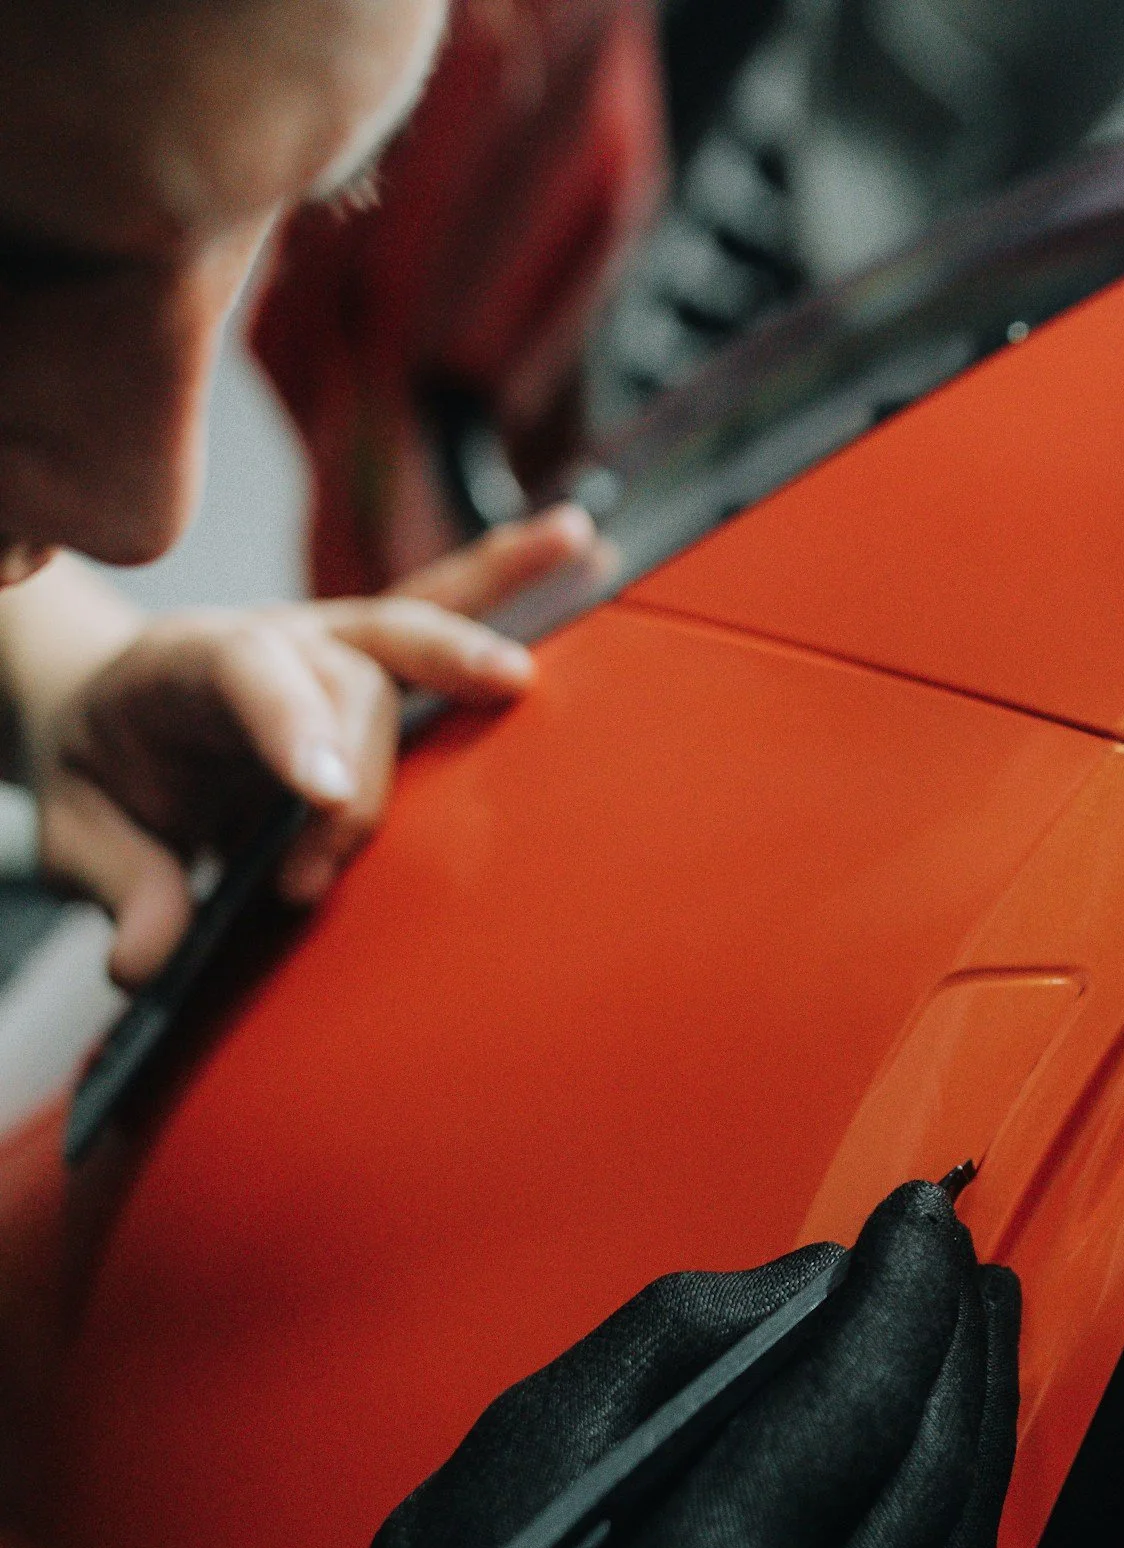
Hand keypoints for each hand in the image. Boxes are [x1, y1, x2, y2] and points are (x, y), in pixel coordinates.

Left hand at [31, 506, 597, 984]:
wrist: (113, 719)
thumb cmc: (110, 773)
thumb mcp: (81, 834)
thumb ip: (121, 889)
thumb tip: (149, 961)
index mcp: (185, 665)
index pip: (247, 675)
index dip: (292, 729)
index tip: (322, 799)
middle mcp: (268, 636)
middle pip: (344, 673)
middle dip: (362, 765)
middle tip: (336, 847)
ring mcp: (327, 639)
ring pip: (405, 628)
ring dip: (462, 653)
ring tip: (514, 677)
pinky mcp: (372, 657)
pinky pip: (445, 601)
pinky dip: (507, 573)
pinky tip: (573, 541)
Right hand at [133, 1183, 1020, 1547]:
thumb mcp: (530, 1434)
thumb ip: (689, 1338)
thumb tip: (830, 1280)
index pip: (854, 1405)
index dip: (903, 1292)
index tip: (923, 1208)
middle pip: (932, 1471)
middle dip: (959, 1341)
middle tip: (958, 1247)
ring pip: (954, 1542)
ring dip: (977, 1414)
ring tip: (976, 1314)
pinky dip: (947, 1501)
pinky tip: (944, 1428)